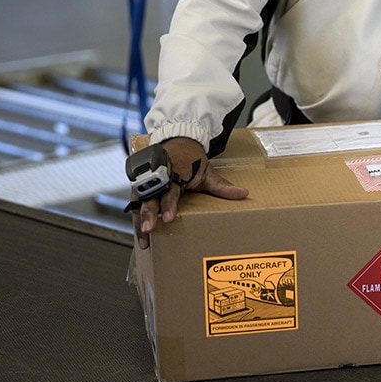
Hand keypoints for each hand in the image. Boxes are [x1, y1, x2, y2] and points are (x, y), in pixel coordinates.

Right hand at [131, 137, 248, 248]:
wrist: (178, 141)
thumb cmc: (192, 158)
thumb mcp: (208, 171)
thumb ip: (222, 186)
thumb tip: (244, 193)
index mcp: (174, 171)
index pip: (170, 191)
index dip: (168, 205)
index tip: (168, 219)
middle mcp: (157, 175)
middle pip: (149, 197)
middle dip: (147, 215)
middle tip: (148, 231)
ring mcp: (146, 179)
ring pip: (139, 201)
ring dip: (140, 220)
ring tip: (144, 240)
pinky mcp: (141, 184)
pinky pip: (137, 201)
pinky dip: (138, 216)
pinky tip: (141, 234)